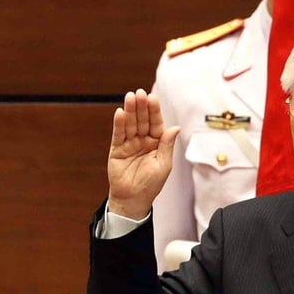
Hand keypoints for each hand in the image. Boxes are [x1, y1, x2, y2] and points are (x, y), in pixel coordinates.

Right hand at [106, 89, 179, 218]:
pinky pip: (118, 135)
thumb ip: (167, 145)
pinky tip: (120, 113)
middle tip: (140, 93)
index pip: (156, 123)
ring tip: (130, 98)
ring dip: (130, 111)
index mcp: (157, 142)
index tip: (152, 98)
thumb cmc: (151, 184)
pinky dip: (119, 124)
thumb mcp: (163, 165)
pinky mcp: (117, 150)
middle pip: (142, 120)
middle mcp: (143, 140)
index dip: (154, 111)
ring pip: (130, 124)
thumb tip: (175, 127)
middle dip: (141, 107)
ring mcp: (129, 144)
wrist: (134, 200)